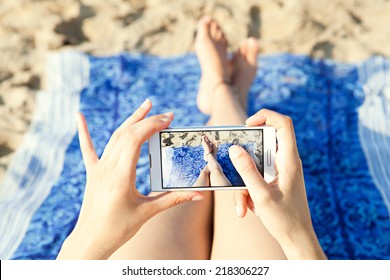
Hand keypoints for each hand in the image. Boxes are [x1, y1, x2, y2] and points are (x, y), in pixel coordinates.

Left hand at [57, 99, 203, 258]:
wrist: (90, 240)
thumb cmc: (118, 229)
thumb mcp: (148, 212)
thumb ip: (174, 199)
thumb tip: (199, 194)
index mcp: (121, 176)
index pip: (136, 139)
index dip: (152, 125)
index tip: (169, 119)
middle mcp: (108, 168)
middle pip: (127, 134)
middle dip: (148, 120)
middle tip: (166, 114)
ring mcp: (98, 169)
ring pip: (114, 137)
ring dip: (130, 120)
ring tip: (145, 106)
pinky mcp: (93, 173)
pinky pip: (88, 149)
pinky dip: (84, 131)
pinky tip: (78, 116)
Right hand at [229, 109, 325, 258]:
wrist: (296, 238)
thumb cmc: (284, 219)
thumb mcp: (260, 195)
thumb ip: (247, 171)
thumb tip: (235, 148)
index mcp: (289, 159)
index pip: (283, 124)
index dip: (265, 116)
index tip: (247, 125)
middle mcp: (286, 161)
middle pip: (264, 143)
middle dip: (245, 156)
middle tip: (234, 165)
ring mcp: (279, 171)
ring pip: (255, 163)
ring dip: (243, 181)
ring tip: (243, 204)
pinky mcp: (273, 180)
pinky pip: (255, 176)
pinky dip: (247, 190)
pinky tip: (246, 208)